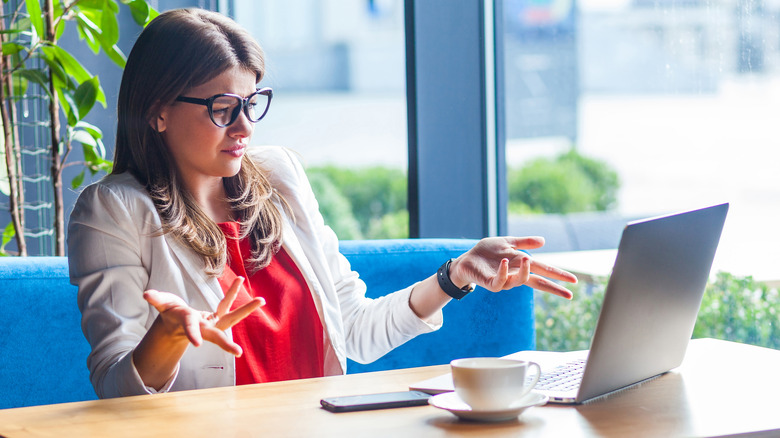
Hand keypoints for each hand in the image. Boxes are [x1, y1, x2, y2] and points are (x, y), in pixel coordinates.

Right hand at [143, 277, 264, 355]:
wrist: (178, 323)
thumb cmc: (170, 314)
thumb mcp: (162, 306)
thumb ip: (157, 300)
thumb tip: (146, 294)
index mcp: (189, 325)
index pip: (191, 329)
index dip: (192, 334)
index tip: (197, 343)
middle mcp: (204, 327)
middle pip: (217, 334)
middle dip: (226, 343)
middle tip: (238, 352)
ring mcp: (213, 323)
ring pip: (231, 317)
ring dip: (246, 310)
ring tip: (261, 300)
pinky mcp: (218, 316)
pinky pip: (227, 302)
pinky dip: (234, 292)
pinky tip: (240, 280)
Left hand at [449, 236, 576, 298]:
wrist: (467, 259)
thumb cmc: (486, 252)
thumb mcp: (507, 243)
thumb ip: (524, 242)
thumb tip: (544, 241)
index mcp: (521, 265)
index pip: (544, 272)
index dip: (558, 276)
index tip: (574, 281)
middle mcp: (515, 275)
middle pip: (538, 283)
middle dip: (554, 287)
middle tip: (569, 292)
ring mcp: (504, 281)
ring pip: (520, 281)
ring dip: (525, 270)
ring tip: (528, 258)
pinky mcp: (491, 283)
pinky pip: (500, 282)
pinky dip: (503, 272)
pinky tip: (505, 262)